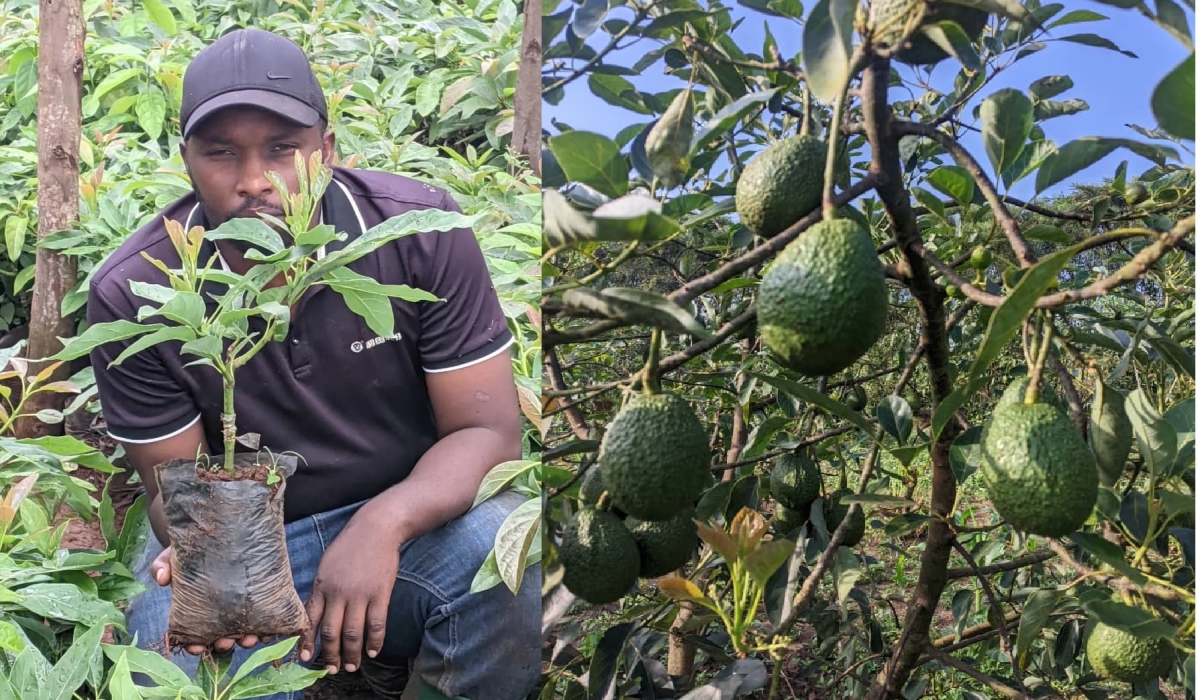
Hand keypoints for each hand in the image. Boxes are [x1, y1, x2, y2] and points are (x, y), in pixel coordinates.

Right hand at [150, 545, 268, 654]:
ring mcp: (240, 609)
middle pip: (222, 637)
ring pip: (245, 632)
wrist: (218, 534)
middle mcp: (218, 615)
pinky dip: (271, 626)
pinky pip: (267, 618)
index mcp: (196, 611)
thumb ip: (162, 566)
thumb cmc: (193, 551)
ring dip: (248, 639)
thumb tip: (162, 579)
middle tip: (226, 641)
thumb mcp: (174, 556)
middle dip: (225, 643)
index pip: (194, 635)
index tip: (197, 647)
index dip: (195, 644)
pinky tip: (273, 626)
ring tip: (252, 637)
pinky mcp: (260, 598)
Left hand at [298, 513, 399, 673]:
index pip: (310, 619)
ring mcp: (360, 594)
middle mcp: (338, 593)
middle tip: (331, 670)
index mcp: (321, 585)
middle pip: (331, 632)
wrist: (377, 528)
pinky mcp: (380, 594)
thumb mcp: (327, 564)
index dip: (307, 641)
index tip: (305, 658)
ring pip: (353, 633)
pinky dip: (375, 641)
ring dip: (351, 654)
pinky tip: (373, 651)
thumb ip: (322, 589)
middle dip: (330, 654)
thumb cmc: (350, 545)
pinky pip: (376, 623)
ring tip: (351, 667)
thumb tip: (317, 613)